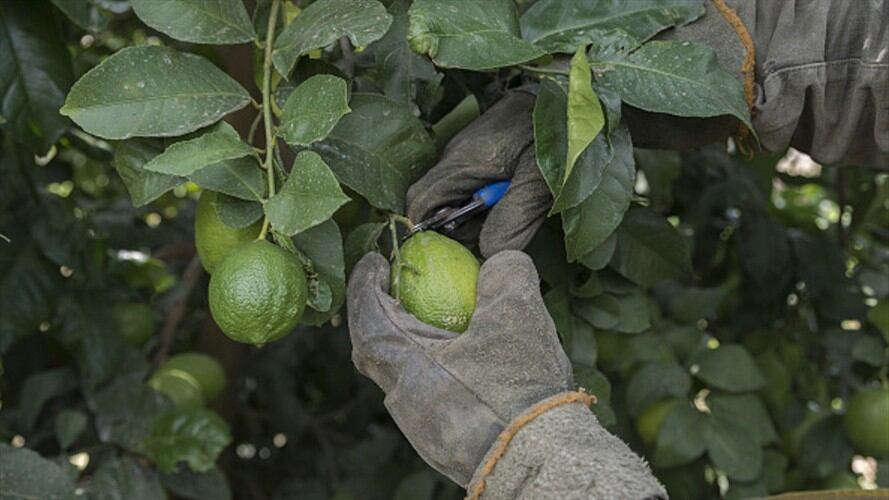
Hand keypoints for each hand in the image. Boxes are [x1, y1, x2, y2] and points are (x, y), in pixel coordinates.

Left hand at [347, 250, 665, 499]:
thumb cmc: (520, 388)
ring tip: (436, 326)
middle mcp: (404, 400)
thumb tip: (499, 260)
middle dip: (379, 316)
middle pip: (375, 351)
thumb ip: (504, 275)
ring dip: (410, 348)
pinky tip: (467, 367)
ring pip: (402, 378)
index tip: (372, 261)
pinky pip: (427, 400)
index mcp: (406, 365)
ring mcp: (422, 428)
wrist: (540, 461)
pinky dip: (435, 374)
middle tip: (395, 290)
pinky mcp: (443, 446)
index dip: (364, 284)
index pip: (366, 316)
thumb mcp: (518, 316)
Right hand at [406, 91, 551, 257]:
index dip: (429, 233)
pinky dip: (487, 201)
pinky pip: (469, 186)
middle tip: (502, 226)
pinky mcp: (479, 153)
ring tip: (515, 204)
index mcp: (462, 161)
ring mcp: (465, 153)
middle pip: (437, 207)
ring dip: (479, 215)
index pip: (420, 203)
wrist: (566, 91)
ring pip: (454, 198)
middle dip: (462, 228)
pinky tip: (515, 194)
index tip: (459, 248)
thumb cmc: (556, 129)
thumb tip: (488, 252)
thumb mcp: (541, 179)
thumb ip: (515, 216)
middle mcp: (455, 157)